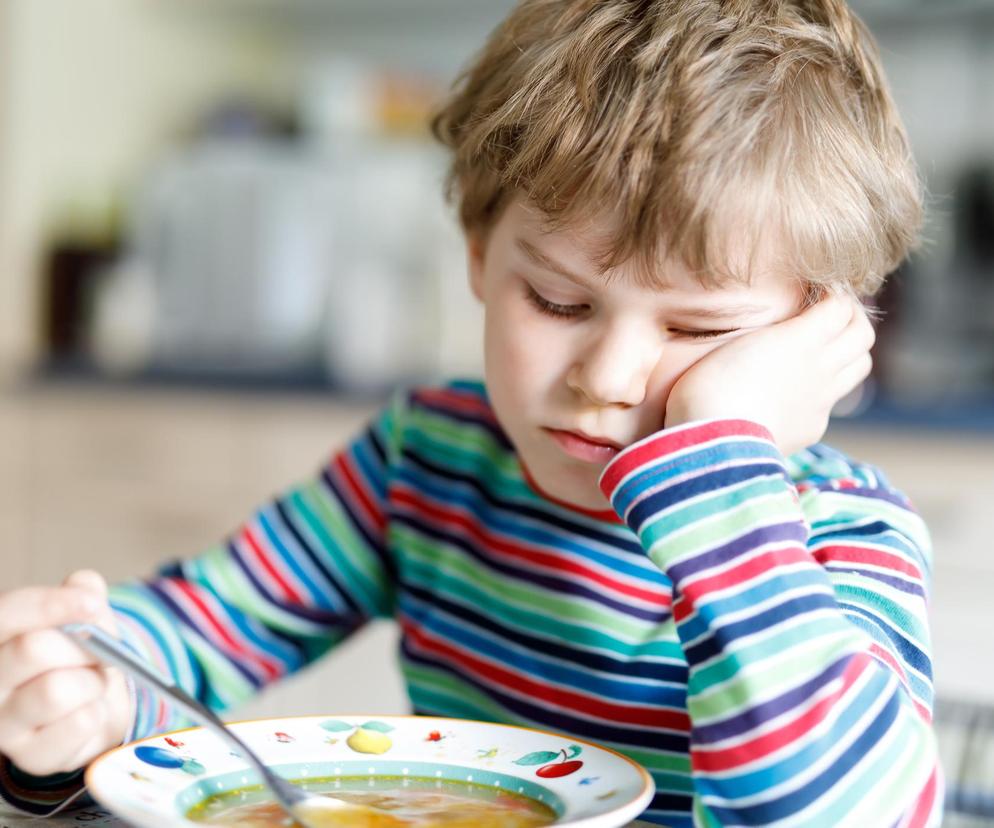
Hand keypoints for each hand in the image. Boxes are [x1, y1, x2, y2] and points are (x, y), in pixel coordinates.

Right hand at [0, 570, 131, 775]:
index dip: (51, 605)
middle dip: (82, 646)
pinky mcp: (30, 756)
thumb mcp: (84, 615)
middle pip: (34, 649)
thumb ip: (83, 594)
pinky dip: (98, 712)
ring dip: (92, 682)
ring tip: (91, 684)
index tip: (91, 603)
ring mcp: (2, 723)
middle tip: (98, 653)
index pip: (8, 613)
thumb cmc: (80, 653)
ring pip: (57, 690)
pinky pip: (80, 724)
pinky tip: (89, 711)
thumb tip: (84, 587)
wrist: (94, 705)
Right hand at [665, 293, 874, 455]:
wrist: (714, 445)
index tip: (817, 289)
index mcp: (799, 340)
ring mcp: (820, 400)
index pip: (841, 306)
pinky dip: (825, 387)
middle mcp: (819, 367)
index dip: (834, 293)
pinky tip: (799, 387)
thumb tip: (775, 331)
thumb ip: (761, 334)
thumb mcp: (727, 346)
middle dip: (852, 317)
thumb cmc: (706, 389)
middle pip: (863, 334)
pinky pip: (832, 401)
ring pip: (860, 366)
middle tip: (830, 312)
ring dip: (850, 351)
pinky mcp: (813, 427)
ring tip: (826, 346)